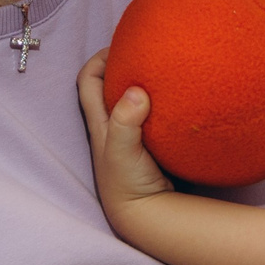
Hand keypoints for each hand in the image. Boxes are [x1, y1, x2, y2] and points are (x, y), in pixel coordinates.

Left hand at [76, 52, 172, 226]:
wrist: (146, 218)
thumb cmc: (128, 186)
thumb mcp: (123, 152)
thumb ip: (126, 122)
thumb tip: (137, 92)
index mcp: (99, 123)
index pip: (88, 80)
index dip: (98, 59)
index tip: (121, 47)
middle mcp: (110, 126)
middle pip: (107, 85)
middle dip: (121, 65)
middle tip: (146, 53)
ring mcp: (129, 137)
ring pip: (128, 101)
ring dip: (141, 84)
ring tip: (162, 70)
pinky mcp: (149, 146)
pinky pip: (150, 116)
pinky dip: (159, 104)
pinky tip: (177, 99)